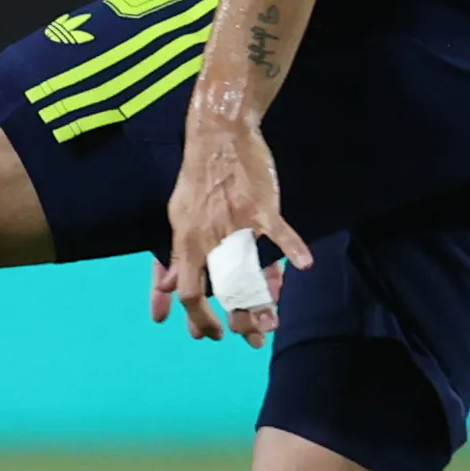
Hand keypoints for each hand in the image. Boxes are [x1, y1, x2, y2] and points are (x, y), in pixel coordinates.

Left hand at [153, 114, 309, 347]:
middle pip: (224, 291)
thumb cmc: (199, 176)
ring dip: (265, 301)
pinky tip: (303, 265)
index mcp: (186, 242)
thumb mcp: (178, 217)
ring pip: (253, 271)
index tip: (214, 334)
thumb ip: (175, 255)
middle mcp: (209, 238)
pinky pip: (279, 234)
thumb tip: (165, 288)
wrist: (218, 134)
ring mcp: (236, 223)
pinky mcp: (261, 206)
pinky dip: (293, 249)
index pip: (189, 293)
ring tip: (273, 319)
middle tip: (253, 336)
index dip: (201, 320)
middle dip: (240, 321)